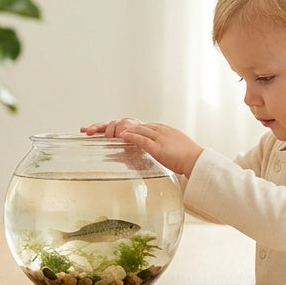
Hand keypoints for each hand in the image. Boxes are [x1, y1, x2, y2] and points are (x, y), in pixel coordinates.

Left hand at [85, 119, 203, 176]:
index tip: (99, 129)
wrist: (197, 160)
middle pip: (127, 124)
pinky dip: (130, 136)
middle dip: (106, 126)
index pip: (132, 125)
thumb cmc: (185, 157)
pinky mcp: (159, 146)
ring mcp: (157, 136)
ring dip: (113, 130)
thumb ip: (154, 148)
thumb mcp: (167, 149)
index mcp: (157, 129)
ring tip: (97, 133)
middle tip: (88, 129)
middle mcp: (155, 129)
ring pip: (131, 129)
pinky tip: (118, 136)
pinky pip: (142, 139)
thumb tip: (143, 152)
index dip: (114, 126)